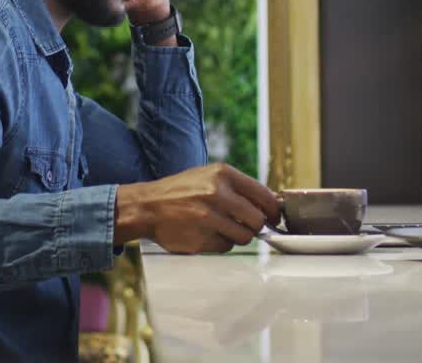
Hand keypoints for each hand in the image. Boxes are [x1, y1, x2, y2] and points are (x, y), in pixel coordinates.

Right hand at [113, 163, 281, 252]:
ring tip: (221, 227)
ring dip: (237, 236)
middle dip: (254, 226)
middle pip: (256, 220)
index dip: (273, 210)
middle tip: (246, 225)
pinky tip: (206, 233)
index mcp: (222, 174)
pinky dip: (220, 243)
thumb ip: (238, 188)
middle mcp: (217, 194)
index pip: (264, 195)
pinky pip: (224, 247)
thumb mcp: (209, 176)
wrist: (148, 206)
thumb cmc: (181, 191)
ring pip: (243, 237)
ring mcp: (207, 218)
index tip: (274, 217)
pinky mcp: (200, 239)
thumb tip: (270, 205)